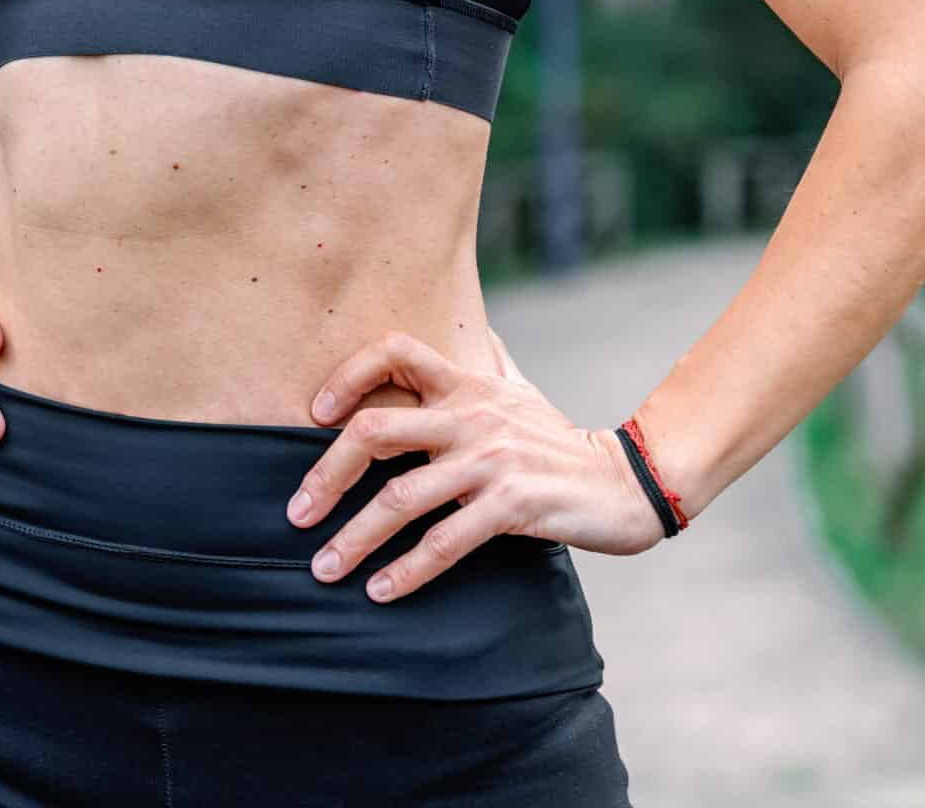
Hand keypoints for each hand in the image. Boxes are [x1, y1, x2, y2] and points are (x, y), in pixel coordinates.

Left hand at [288, 328, 661, 602]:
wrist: (627, 482)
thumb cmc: (560, 441)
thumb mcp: (520, 392)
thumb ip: (488, 365)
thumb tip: (474, 334)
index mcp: (466, 384)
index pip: (395, 352)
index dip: (347, 375)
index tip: (315, 414)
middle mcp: (471, 415)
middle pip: (376, 430)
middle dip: (326, 475)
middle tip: (297, 514)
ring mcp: (491, 460)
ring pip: (401, 497)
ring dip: (355, 538)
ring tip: (325, 568)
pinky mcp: (512, 504)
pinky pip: (445, 541)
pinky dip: (407, 570)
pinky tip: (380, 589)